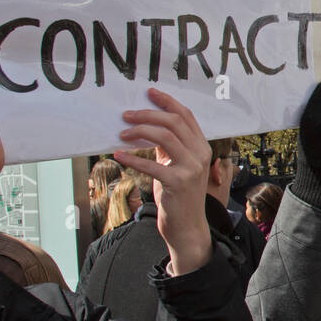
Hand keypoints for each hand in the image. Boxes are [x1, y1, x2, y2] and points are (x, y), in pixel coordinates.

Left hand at [115, 89, 211, 275]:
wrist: (187, 227)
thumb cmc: (179, 196)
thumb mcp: (176, 166)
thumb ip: (168, 147)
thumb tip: (148, 126)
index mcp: (202, 147)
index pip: (186, 116)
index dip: (167, 101)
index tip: (149, 93)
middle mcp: (200, 155)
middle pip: (173, 122)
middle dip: (147, 114)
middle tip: (126, 115)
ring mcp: (191, 169)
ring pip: (164, 136)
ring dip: (139, 131)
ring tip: (121, 134)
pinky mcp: (177, 183)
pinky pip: (151, 164)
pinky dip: (132, 157)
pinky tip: (118, 155)